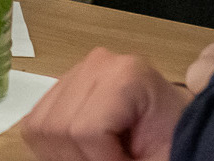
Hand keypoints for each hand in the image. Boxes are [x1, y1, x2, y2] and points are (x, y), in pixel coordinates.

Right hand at [22, 47, 190, 160]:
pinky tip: (84, 149)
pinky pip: (37, 121)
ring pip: (40, 126)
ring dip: (62, 153)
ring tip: (98, 155)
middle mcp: (97, 63)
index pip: (84, 130)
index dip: (101, 160)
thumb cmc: (171, 141)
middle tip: (109, 160)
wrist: (176, 127)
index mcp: (126, 74)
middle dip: (78, 158)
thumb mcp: (157, 158)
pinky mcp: (65, 85)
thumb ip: (119, 160)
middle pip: (57, 127)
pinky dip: (53, 145)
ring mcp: (78, 71)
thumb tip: (82, 155)